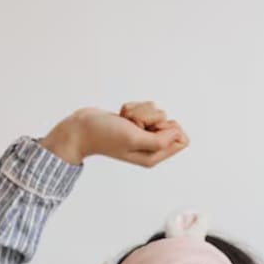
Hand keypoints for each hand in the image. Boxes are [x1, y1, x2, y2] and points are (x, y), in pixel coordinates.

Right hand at [42, 101, 188, 167]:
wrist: (81, 128)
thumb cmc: (105, 135)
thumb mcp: (134, 139)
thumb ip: (160, 140)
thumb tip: (179, 134)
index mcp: (154, 156)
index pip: (181, 140)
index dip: (170, 128)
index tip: (152, 128)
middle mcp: (150, 146)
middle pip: (169, 123)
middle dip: (151, 118)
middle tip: (133, 125)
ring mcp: (143, 134)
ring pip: (156, 112)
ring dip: (138, 112)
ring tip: (124, 121)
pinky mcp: (135, 122)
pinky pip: (145, 107)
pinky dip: (131, 108)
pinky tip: (120, 117)